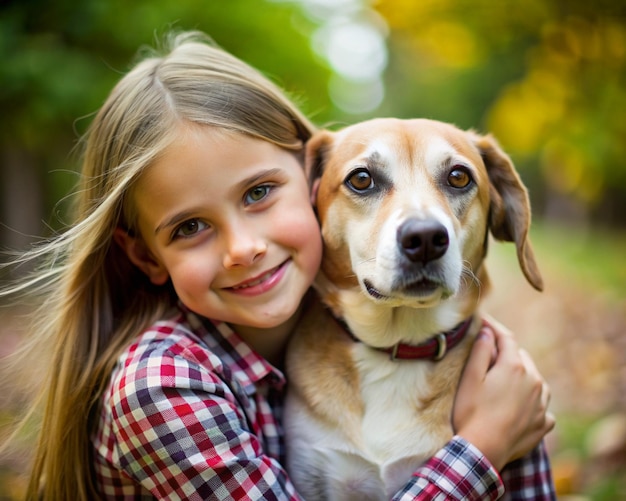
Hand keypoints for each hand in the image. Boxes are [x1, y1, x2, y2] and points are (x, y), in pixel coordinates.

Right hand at [452, 319, 554, 470]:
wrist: (483, 450)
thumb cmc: (471, 412)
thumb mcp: (470, 378)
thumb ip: (481, 351)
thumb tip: (488, 332)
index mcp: (514, 367)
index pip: (506, 338)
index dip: (494, 327)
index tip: (482, 320)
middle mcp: (534, 381)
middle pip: (521, 357)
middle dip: (507, 352)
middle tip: (489, 354)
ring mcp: (542, 403)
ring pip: (535, 379)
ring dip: (522, 376)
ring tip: (506, 381)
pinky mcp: (543, 423)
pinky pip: (541, 405)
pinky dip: (531, 401)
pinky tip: (520, 406)